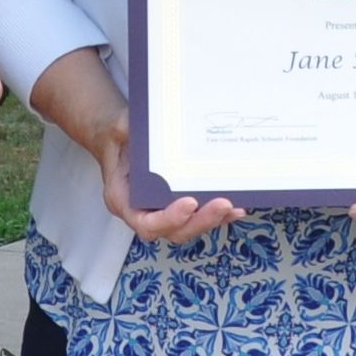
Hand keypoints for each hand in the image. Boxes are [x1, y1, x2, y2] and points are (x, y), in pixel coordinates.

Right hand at [60, 83, 238, 242]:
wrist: (121, 140)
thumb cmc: (119, 137)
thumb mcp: (118, 129)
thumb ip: (125, 130)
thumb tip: (137, 125)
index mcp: (124, 200)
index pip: (146, 222)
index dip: (168, 219)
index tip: (188, 204)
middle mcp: (143, 212)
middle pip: (174, 231)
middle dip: (200, 221)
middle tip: (223, 205)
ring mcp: (162, 211)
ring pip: (189, 227)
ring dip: (213, 220)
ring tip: (234, 207)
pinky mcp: (178, 205)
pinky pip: (198, 216)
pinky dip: (217, 214)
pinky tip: (236, 206)